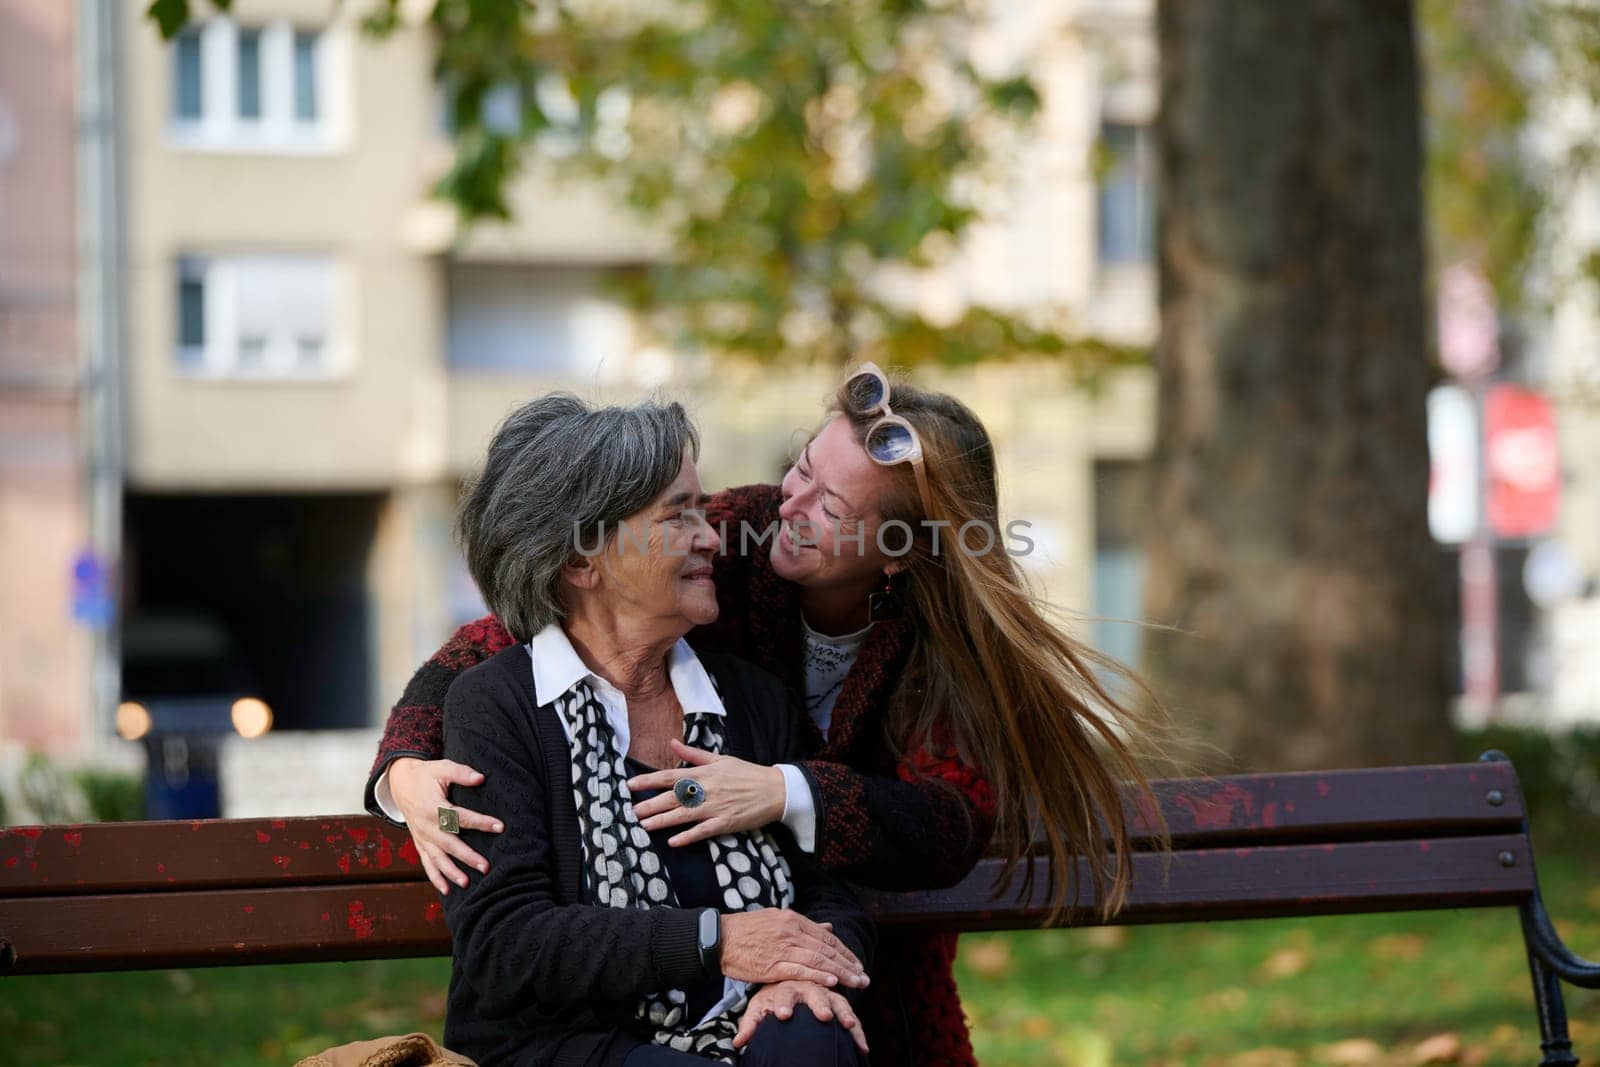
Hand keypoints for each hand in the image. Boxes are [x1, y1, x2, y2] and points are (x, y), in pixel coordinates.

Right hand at [388, 757, 503, 894]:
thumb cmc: (426, 774)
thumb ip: (461, 773)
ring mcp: (421, 836)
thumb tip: (481, 778)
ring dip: (451, 872)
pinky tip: (446, 890)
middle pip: (448, 843)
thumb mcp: (442, 767)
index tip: (499, 827)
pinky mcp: (419, 842)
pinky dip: (435, 877)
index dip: (480, 822)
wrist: (400, 783)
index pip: (459, 817)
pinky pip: (426, 863)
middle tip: (486, 866)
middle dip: (467, 856)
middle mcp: (426, 825)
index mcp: (432, 807)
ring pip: (437, 858)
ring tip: (466, 884)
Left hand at [626, 740, 785, 846]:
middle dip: (650, 804)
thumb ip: (694, 754)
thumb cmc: (747, 773)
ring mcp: (715, 807)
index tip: (631, 784)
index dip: (649, 780)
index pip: (670, 776)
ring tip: (644, 825)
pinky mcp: (725, 822)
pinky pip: (702, 831)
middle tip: (632, 811)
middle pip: (673, 797)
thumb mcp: (720, 759)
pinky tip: (673, 841)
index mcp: (704, 773)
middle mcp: (706, 789)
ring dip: (662, 820)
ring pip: (683, 815)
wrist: (775, 790)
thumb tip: (672, 742)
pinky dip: (688, 836)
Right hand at [718, 910, 869, 990]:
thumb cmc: (746, 929)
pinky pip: (800, 971)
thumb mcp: (776, 918)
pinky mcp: (772, 965)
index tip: (857, 963)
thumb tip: (828, 929)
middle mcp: (791, 931)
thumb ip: (804, 926)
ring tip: (856, 983)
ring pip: (818, 961)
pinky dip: (818, 976)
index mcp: (793, 919)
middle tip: (864, 977)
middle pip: (826, 950)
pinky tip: (832, 982)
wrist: (719, 938)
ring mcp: (783, 948)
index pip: (826, 938)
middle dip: (848, 965)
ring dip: (840, 973)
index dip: (844, 952)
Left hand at [732, 980, 868, 1052]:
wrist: (789, 978)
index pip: (783, 995)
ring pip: (837, 1000)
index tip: (782, 1016)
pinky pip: (850, 1014)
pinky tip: (863, 1047)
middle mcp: (807, 986)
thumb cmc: (772, 998)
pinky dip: (858, 1029)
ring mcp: (825, 992)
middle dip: (819, 1004)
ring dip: (844, 1012)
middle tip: (823, 1016)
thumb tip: (737, 1043)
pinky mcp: (838, 1000)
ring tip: (849, 1026)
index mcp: (785, 987)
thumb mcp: (758, 1009)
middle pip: (814, 994)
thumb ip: (750, 1025)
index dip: (783, 1004)